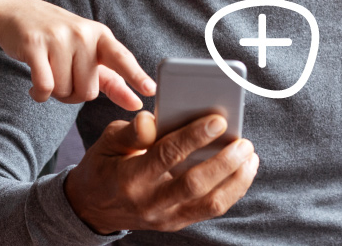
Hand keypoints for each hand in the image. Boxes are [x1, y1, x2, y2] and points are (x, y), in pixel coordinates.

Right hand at [0, 0, 153, 107]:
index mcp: (101, 36)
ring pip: (64, 91)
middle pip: (88, 91)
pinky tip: (34, 88)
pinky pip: (44, 86)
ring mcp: (58, 38)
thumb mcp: (88, 53)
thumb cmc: (58, 39)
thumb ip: (112, 81)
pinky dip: (38, 94)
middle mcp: (83, 34)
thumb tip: (137, 104)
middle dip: (74, 94)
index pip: (122, 58)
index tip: (151, 89)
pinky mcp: (34, 45)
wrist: (16, 14)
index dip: (136, 75)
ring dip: (54, 93)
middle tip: (63, 78)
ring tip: (48, 74)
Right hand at [64, 111, 258, 234]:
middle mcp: (149, 202)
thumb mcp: (107, 142)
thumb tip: (152, 119)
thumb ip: (131, 131)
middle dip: (224, 162)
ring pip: (209, 203)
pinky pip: (210, 210)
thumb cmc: (104, 166)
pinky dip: (232, 190)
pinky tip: (243, 171)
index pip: (166, 156)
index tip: (218, 120)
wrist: (91, 208)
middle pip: (194, 184)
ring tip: (250, 156)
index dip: (194, 137)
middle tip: (244, 142)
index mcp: (130, 177)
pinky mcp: (176, 223)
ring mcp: (165, 217)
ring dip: (236, 180)